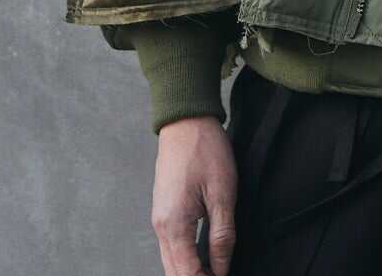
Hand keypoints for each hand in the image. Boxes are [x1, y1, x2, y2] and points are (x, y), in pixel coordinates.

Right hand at [152, 114, 237, 274]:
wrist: (186, 122)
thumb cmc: (205, 151)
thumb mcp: (223, 194)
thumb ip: (222, 236)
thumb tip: (221, 268)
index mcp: (174, 225)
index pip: (187, 272)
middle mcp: (160, 226)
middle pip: (174, 272)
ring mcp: (159, 218)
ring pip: (170, 261)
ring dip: (189, 271)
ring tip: (214, 272)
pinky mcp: (163, 211)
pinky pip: (171, 246)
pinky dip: (184, 259)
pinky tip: (202, 259)